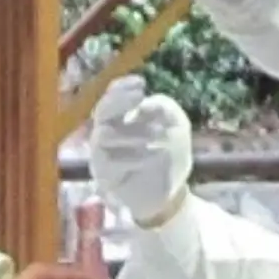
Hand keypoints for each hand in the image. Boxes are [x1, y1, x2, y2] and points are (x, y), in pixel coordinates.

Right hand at [85, 75, 192, 226]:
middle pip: (102, 110)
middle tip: (140, 98)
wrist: (170, 195)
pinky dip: (134, 157)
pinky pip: (110, 161)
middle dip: (119, 101)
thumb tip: (144, 103)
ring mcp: (101, 154)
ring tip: (158, 134)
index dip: (122, 87)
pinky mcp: (103, 176)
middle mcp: (107, 132)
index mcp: (122, 117)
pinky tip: (154, 155)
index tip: (141, 83)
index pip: (113, 95)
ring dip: (132, 132)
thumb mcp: (177, 126)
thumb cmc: (170, 157)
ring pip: (104, 134)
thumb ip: (165, 107)